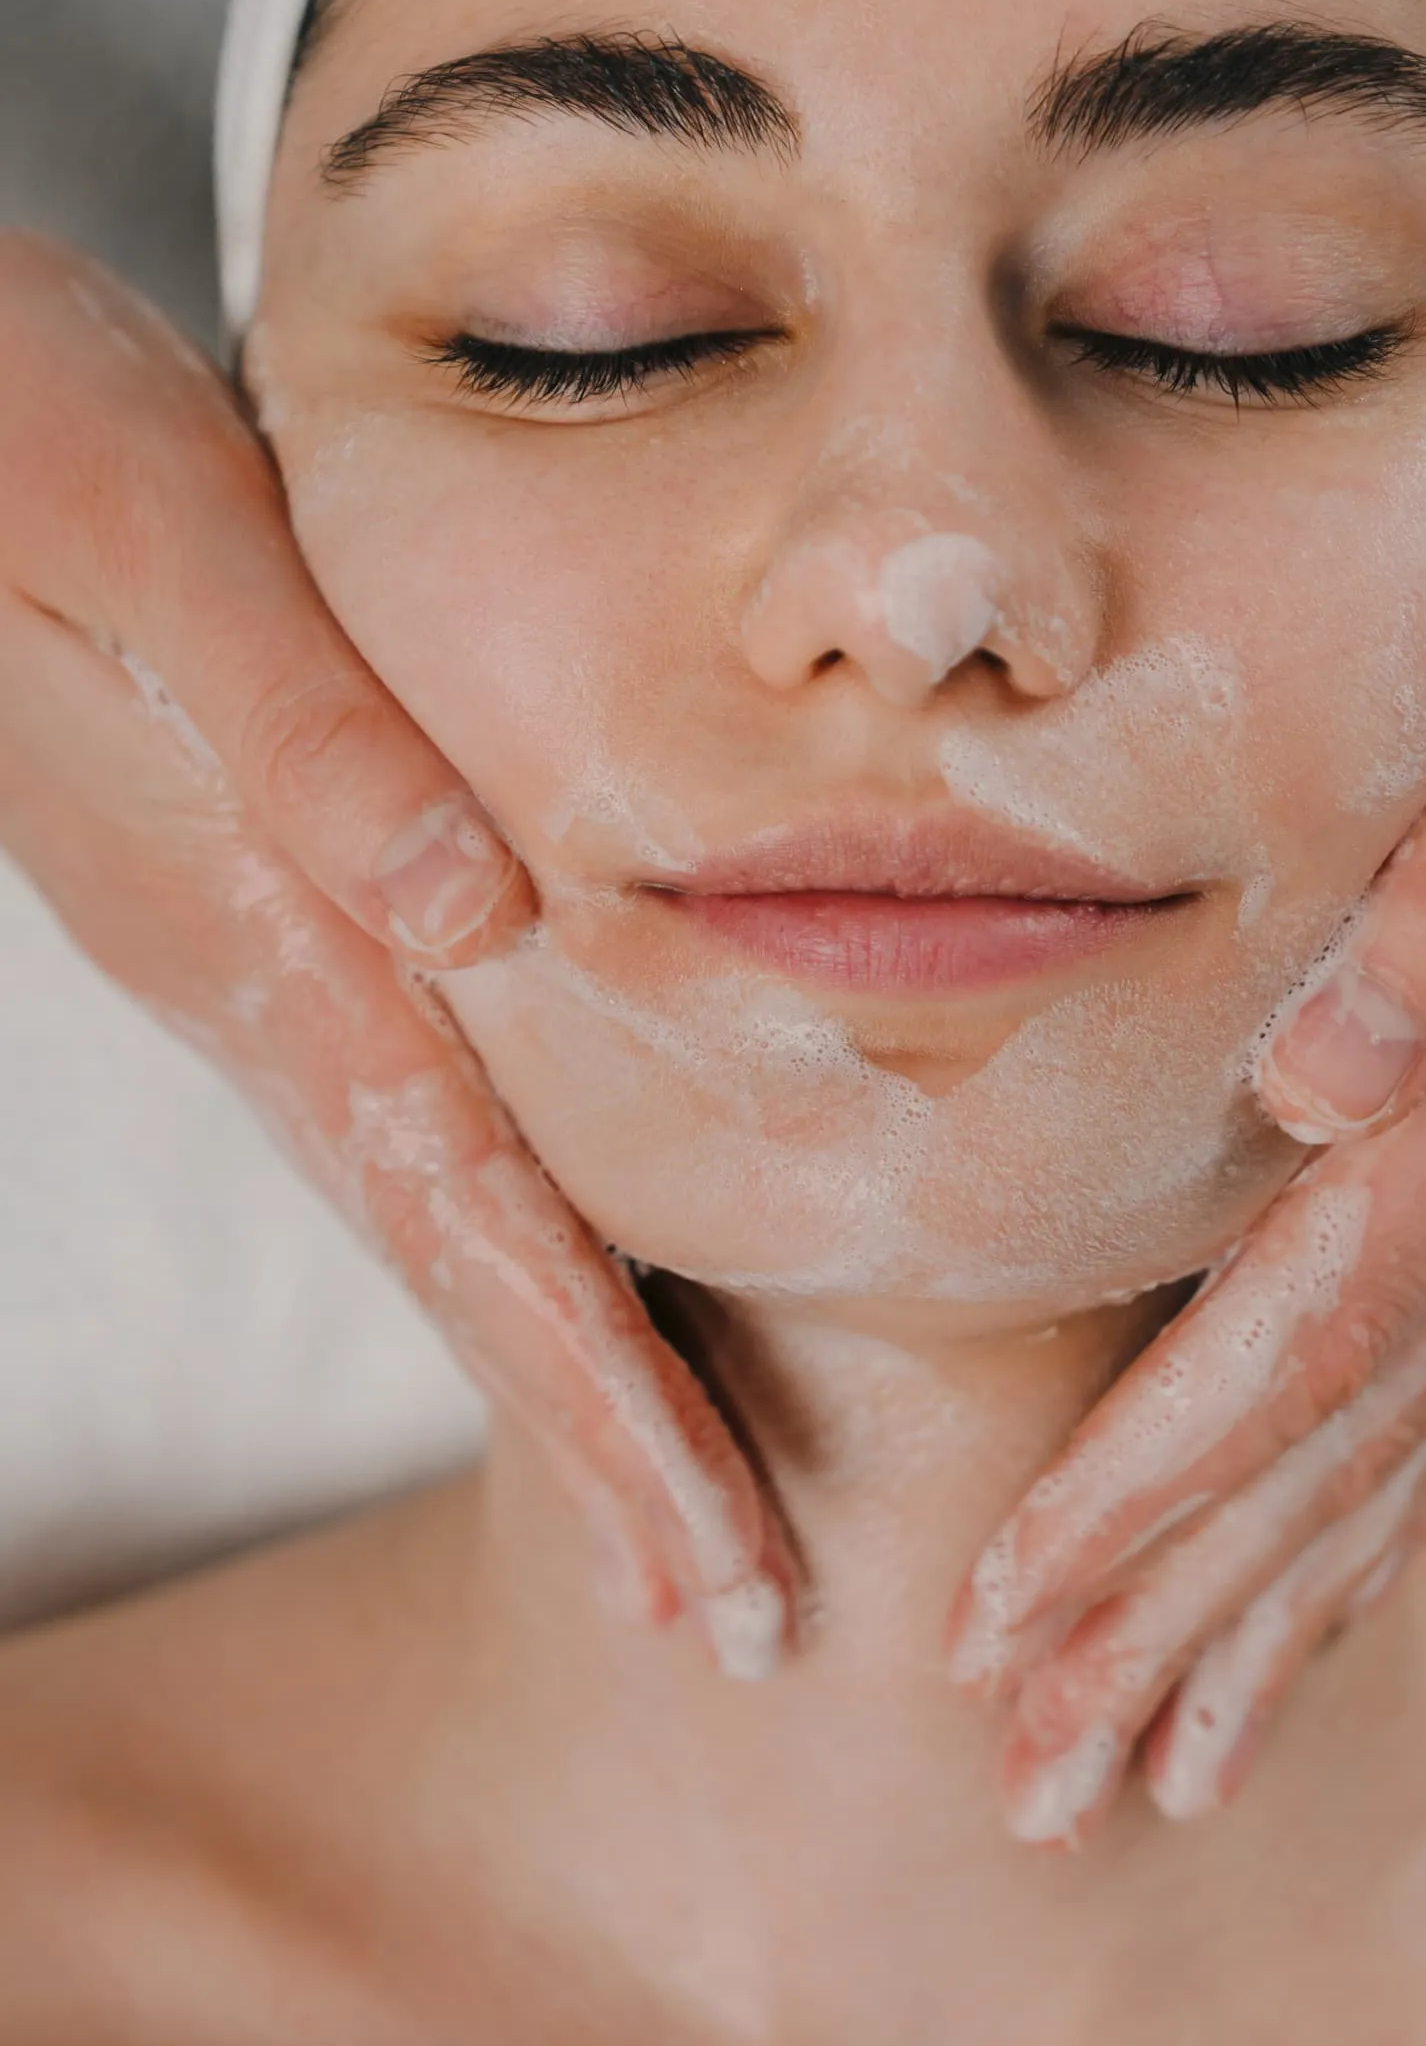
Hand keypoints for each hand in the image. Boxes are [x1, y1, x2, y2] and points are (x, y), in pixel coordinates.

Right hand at [0, 235, 792, 1672]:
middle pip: (462, 1256)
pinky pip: (407, 1103)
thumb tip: (473, 907)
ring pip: (437, 1199)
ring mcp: (247, 955)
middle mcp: (261, 978)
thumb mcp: (144, 511)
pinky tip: (564, 1266)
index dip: (593, 1390)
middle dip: (604, 1443)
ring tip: (678, 1519)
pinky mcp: (252, 904)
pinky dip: (506, 1220)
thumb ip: (295, 709)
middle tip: (735, 1627)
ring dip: (561, 1363)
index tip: (706, 1568)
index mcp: (258, 918)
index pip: (463, 1206)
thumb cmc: (22, 418)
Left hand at [956, 350, 1425, 1837]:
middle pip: (1358, 1420)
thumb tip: (1318, 1075)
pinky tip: (1356, 1566)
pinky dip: (1416, 1493)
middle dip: (1188, 1603)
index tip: (1013, 1620)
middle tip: (1050, 1781)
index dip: (1159, 1478)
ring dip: (1293, 1599)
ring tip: (1178, 1753)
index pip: (1316, 1310)